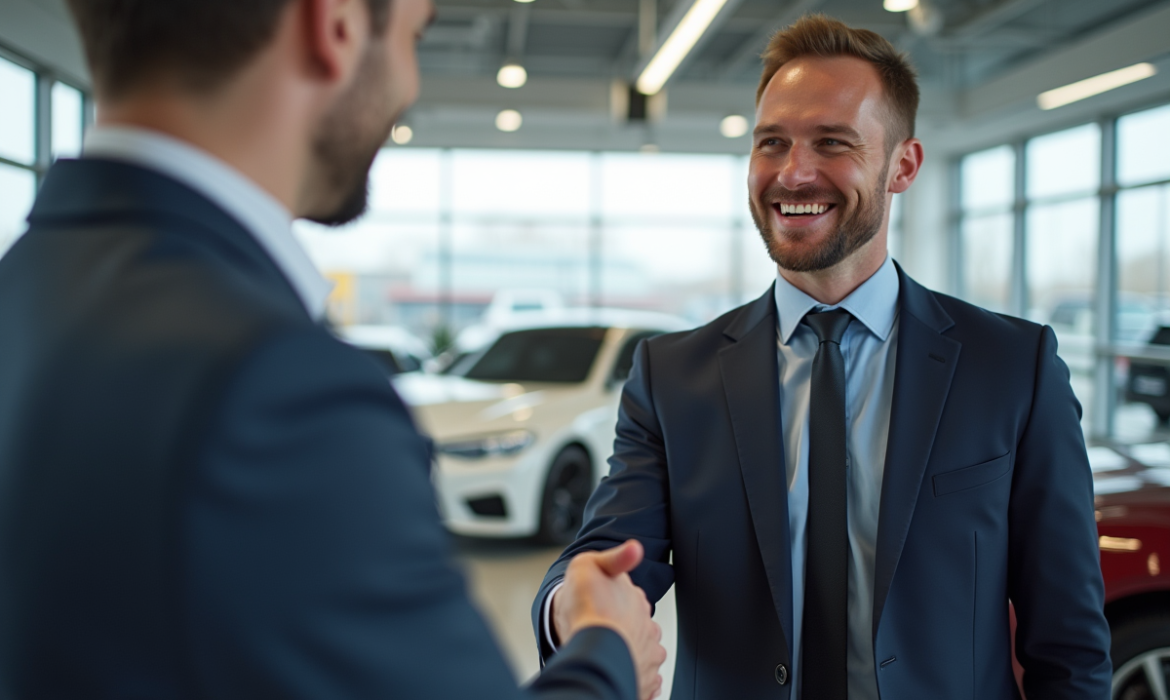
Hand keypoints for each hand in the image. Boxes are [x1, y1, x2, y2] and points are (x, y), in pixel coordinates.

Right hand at [551, 540, 666, 699]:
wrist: (588, 645)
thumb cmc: (587, 607)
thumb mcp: (590, 564)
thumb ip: (616, 558)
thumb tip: (636, 548)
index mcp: (637, 602)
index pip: (634, 602)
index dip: (616, 605)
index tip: (602, 609)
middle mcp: (648, 630)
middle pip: (641, 631)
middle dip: (628, 633)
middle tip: (604, 636)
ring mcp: (648, 658)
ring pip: (645, 657)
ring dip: (632, 657)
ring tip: (610, 658)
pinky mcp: (645, 683)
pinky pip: (646, 684)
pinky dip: (636, 680)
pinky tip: (619, 675)